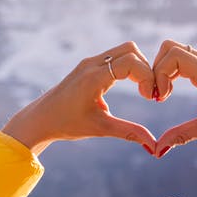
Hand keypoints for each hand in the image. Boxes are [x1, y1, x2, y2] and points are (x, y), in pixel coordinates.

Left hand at [2, 42, 157, 154]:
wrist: (41, 119)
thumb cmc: (67, 124)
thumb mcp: (101, 129)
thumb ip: (130, 132)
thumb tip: (155, 147)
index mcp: (93, 78)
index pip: (131, 63)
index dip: (147, 77)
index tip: (149, 98)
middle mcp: (92, 64)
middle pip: (131, 50)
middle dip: (146, 69)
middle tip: (149, 93)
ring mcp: (90, 62)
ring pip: (124, 50)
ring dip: (138, 67)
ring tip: (142, 90)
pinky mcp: (89, 65)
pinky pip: (115, 57)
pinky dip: (129, 67)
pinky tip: (131, 87)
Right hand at [150, 40, 196, 156]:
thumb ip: (183, 135)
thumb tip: (158, 150)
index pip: (173, 56)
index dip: (160, 74)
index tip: (161, 98)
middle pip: (170, 48)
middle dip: (157, 69)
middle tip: (158, 95)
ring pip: (177, 52)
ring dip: (165, 71)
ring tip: (163, 95)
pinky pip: (185, 61)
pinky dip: (173, 73)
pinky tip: (172, 93)